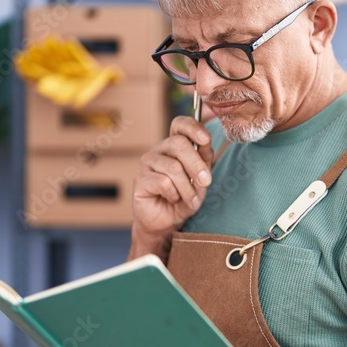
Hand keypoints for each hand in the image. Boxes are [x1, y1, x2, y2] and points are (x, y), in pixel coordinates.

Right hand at [131, 117, 213, 256]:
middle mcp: (159, 150)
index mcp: (175, 146)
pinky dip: (174, 195)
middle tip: (206, 182)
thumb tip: (205, 144)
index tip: (205, 139)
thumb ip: (204, 161)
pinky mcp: (140, 179)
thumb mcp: (200, 180)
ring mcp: (147, 163)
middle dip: (197, 165)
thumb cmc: (183, 199)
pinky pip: (164, 182)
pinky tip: (172, 200)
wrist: (165, 222)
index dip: (192, 127)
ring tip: (189, 200)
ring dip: (187, 188)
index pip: (179, 125)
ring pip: (174, 167)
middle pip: (179, 144)